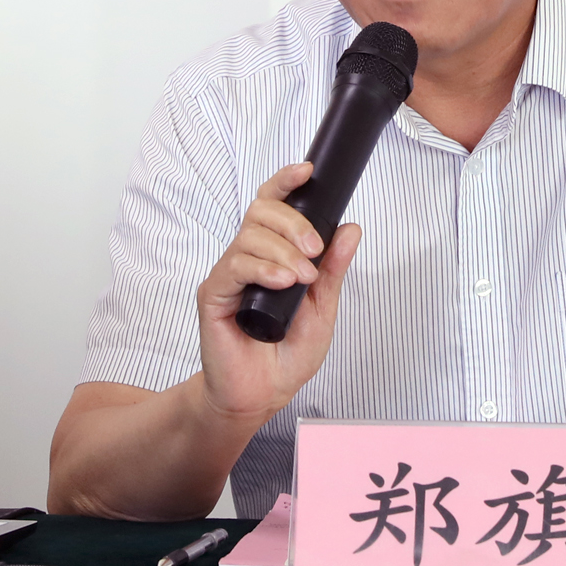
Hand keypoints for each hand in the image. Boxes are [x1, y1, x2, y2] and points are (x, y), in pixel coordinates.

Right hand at [193, 162, 360, 427]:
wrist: (262, 394)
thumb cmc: (287, 354)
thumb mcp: (322, 308)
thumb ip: (333, 270)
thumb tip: (351, 229)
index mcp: (273, 254)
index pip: (273, 205)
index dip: (286, 182)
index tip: (307, 171)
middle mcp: (249, 257)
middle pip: (262, 211)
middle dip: (293, 222)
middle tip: (315, 250)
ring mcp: (230, 274)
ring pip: (250, 236)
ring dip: (283, 251)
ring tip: (301, 279)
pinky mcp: (214, 294)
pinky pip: (235, 265)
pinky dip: (263, 269)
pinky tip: (281, 282)